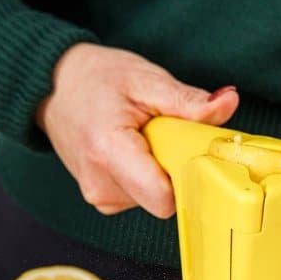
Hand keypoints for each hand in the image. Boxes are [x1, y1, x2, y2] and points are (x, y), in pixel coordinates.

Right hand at [37, 43, 238, 217]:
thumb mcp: (145, 79)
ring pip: (153, 200)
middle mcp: (100, 184)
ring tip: (141, 139)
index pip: (164, 198)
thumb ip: (188, 100)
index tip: (190, 153)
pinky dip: (144, 176)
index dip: (186, 178)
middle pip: (163, 199)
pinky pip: (139, 197)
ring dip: (157, 171)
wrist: (53, 88)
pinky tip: (131, 151)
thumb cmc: (95, 80)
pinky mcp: (101, 199)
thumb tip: (228, 103)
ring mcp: (98, 196)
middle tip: (161, 135)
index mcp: (109, 153)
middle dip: (172, 170)